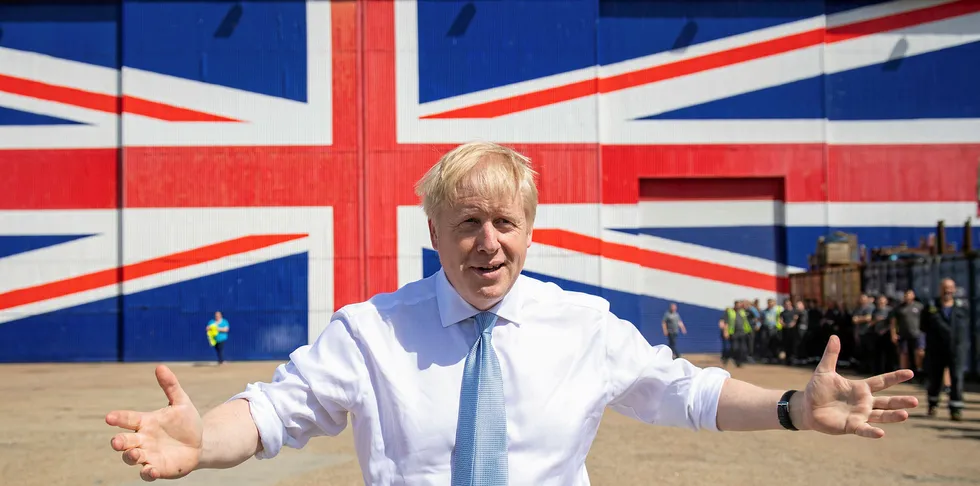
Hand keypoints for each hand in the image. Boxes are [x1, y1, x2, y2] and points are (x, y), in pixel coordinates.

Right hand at [106, 365, 203, 480]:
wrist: (200, 444)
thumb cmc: (186, 423)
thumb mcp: (181, 402)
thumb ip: (170, 386)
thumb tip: (160, 366)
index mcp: (145, 422)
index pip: (128, 419)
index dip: (118, 418)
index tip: (109, 417)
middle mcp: (143, 439)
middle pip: (124, 441)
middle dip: (119, 442)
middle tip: (117, 441)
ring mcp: (148, 455)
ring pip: (131, 458)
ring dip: (130, 456)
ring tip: (135, 453)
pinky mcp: (158, 469)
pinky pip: (147, 473)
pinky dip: (147, 473)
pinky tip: (151, 470)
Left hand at [795, 336, 917, 437]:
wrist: (806, 407)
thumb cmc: (817, 389)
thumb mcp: (824, 370)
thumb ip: (831, 355)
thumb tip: (834, 336)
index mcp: (860, 388)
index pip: (881, 382)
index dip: (895, 377)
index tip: (910, 373)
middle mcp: (864, 402)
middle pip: (886, 402)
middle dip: (900, 401)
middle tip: (915, 401)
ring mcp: (860, 415)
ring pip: (881, 416)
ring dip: (892, 416)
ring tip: (905, 415)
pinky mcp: (851, 426)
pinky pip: (864, 429)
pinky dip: (872, 432)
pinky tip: (881, 433)